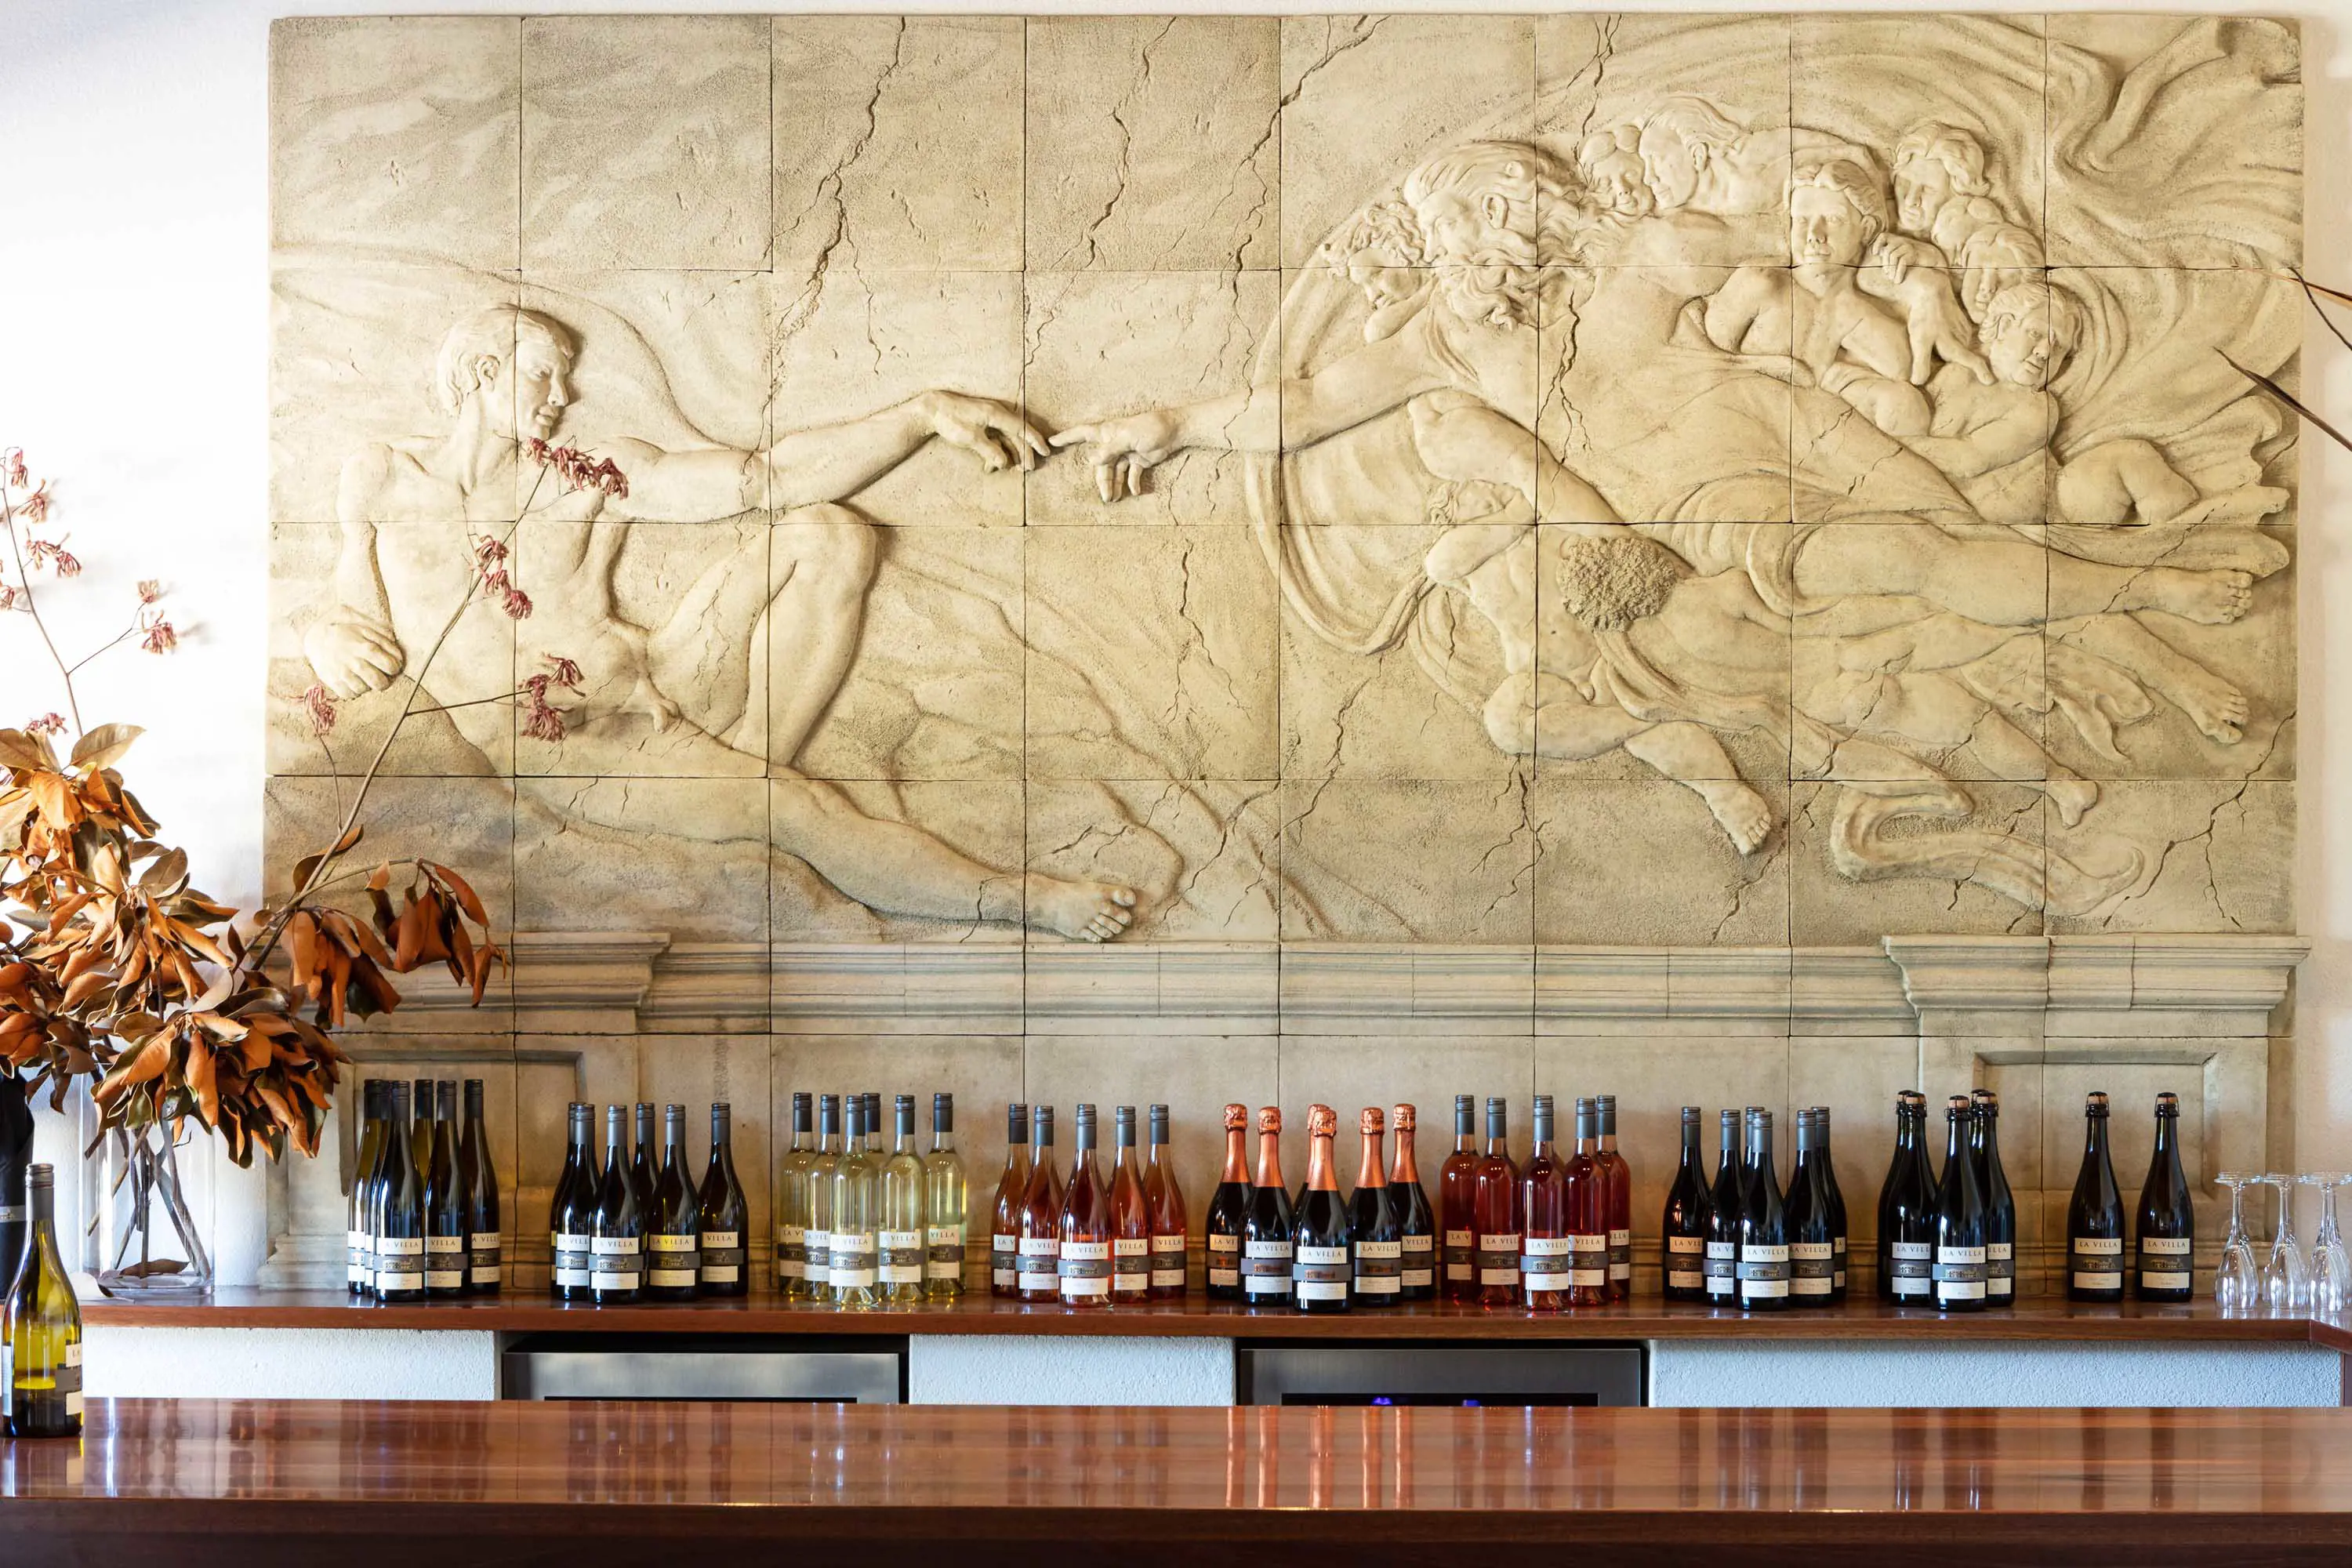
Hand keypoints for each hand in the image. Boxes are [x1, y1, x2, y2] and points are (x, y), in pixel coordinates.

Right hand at [303, 612, 404, 697]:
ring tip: (364, 676)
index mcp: (367, 648)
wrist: (316, 638)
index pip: (391, 666)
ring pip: (365, 690)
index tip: (391, 666)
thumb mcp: (365, 629)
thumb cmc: (346, 634)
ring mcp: (343, 673)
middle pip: (380, 683)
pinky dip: (354, 691)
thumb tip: (398, 653)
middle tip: (379, 675)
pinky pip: (350, 695)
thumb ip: (384, 638)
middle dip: (384, 681)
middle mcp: (355, 662)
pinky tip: (353, 681)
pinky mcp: (333, 681)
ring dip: (367, 685)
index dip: (395, 668)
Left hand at [918, 392, 1049, 472]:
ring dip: (1009, 455)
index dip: (1035, 441)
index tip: (1046, 451)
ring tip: (1011, 470)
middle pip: (1017, 435)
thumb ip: (989, 451)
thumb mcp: (971, 438)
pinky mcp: (983, 424)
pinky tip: (989, 466)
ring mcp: (990, 419)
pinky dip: (995, 452)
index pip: (1022, 428)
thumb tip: (1004, 463)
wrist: (932, 409)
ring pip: (1006, 439)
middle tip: (1028, 469)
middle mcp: (996, 414)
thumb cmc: (951, 420)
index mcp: (997, 414)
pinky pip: (995, 439)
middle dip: (1023, 453)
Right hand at [1048, 408, 1184, 501]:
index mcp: (1108, 432)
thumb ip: (1111, 450)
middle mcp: (1114, 443)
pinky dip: (1132, 484)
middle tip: (1107, 498)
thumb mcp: (1129, 438)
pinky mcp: (1138, 460)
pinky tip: (1135, 493)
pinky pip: (1131, 474)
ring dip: (1115, 485)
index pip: (1083, 434)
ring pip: (1115, 472)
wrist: (1176, 432)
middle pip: (1102, 465)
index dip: (1067, 438)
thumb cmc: (1150, 428)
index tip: (1052, 442)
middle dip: (1103, 481)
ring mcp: (1126, 452)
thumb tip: (1092, 461)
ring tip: (1116, 500)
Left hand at [1871, 233, 1938, 285]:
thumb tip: (1879, 258)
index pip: (1883, 236)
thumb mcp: (1901, 255)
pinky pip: (1903, 262)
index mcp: (1897, 240)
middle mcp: (1902, 241)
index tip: (1875, 254)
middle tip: (1887, 274)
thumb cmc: (1915, 259)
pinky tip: (1898, 280)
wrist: (1934, 260)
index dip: (1877, 243)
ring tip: (1892, 279)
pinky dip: (1899, 273)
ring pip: (1893, 256)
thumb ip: (1891, 254)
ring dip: (1891, 270)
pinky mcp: (1915, 253)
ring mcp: (1909, 246)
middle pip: (1887, 250)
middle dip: (1885, 264)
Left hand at [1900, 275, 1993, 385]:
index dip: (1981, 372)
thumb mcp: (1920, 341)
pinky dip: (1953, 344)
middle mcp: (1963, 339)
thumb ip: (1921, 362)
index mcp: (1955, 346)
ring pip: (1960, 349)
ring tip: (1938, 351)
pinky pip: (1959, 340)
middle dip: (1959, 366)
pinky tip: (1941, 340)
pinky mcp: (1962, 324)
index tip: (1991, 382)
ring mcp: (1964, 331)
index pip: (1972, 362)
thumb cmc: (1925, 317)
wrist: (1931, 292)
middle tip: (1947, 370)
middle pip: (1963, 359)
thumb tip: (1918, 383)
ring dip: (1953, 353)